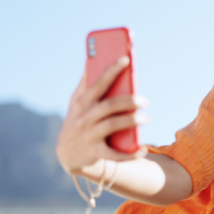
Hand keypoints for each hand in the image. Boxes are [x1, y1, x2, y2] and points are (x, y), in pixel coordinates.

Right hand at [56, 56, 148, 175]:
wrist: (67, 154)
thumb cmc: (78, 120)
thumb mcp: (77, 102)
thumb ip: (86, 83)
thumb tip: (92, 58)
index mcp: (82, 102)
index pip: (98, 83)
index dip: (112, 70)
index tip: (126, 59)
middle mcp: (84, 117)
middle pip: (109, 105)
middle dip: (130, 101)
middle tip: (145, 101)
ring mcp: (88, 135)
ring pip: (113, 125)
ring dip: (132, 121)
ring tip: (146, 118)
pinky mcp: (94, 153)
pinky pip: (114, 154)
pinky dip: (130, 153)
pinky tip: (143, 148)